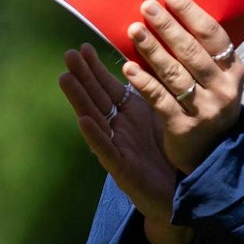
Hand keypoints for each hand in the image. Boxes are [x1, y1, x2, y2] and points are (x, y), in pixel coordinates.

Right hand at [59, 44, 181, 228]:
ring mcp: (117, 149)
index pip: (106, 88)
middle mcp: (118, 130)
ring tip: (65, 79)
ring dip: (79, 100)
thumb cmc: (166, 155)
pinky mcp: (122, 170)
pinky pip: (106, 150)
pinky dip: (95, 135)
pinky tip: (84, 120)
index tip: (83, 47)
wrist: (178, 196)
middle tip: (68, 54)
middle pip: (95, 99)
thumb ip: (149, 95)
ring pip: (94, 120)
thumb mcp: (158, 119)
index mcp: (127, 116)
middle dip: (81, 76)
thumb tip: (143, 66)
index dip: (94, 68)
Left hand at [122, 0, 243, 175]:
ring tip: (133, 30)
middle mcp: (223, 88)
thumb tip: (172, 12)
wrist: (215, 155)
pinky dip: (144, 82)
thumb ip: (201, 52)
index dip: (190, 12)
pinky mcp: (184, 127)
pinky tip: (127, 67)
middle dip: (167, 26)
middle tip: (145, 6)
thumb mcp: (216, 78)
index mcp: (233, 70)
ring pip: (175, 73)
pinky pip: (161, 99)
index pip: (212, 35)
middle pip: (191, 51)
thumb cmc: (209, 105)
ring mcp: (205, 109)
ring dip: (152, 49)